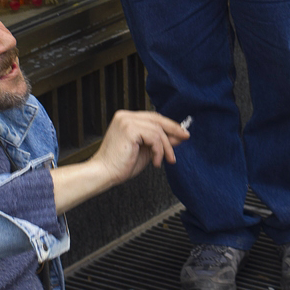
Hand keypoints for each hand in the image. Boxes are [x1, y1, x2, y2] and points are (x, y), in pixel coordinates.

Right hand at [51, 111, 188, 211]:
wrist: (104, 173)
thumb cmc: (121, 165)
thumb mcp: (146, 150)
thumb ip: (160, 141)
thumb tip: (178, 136)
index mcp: (127, 118)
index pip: (153, 118)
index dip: (169, 125)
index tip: (182, 133)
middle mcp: (125, 116)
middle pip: (157, 119)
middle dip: (174, 129)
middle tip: (185, 138)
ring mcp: (126, 121)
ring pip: (157, 130)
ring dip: (165, 147)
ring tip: (165, 160)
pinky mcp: (129, 129)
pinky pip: (154, 137)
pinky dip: (159, 150)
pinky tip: (156, 161)